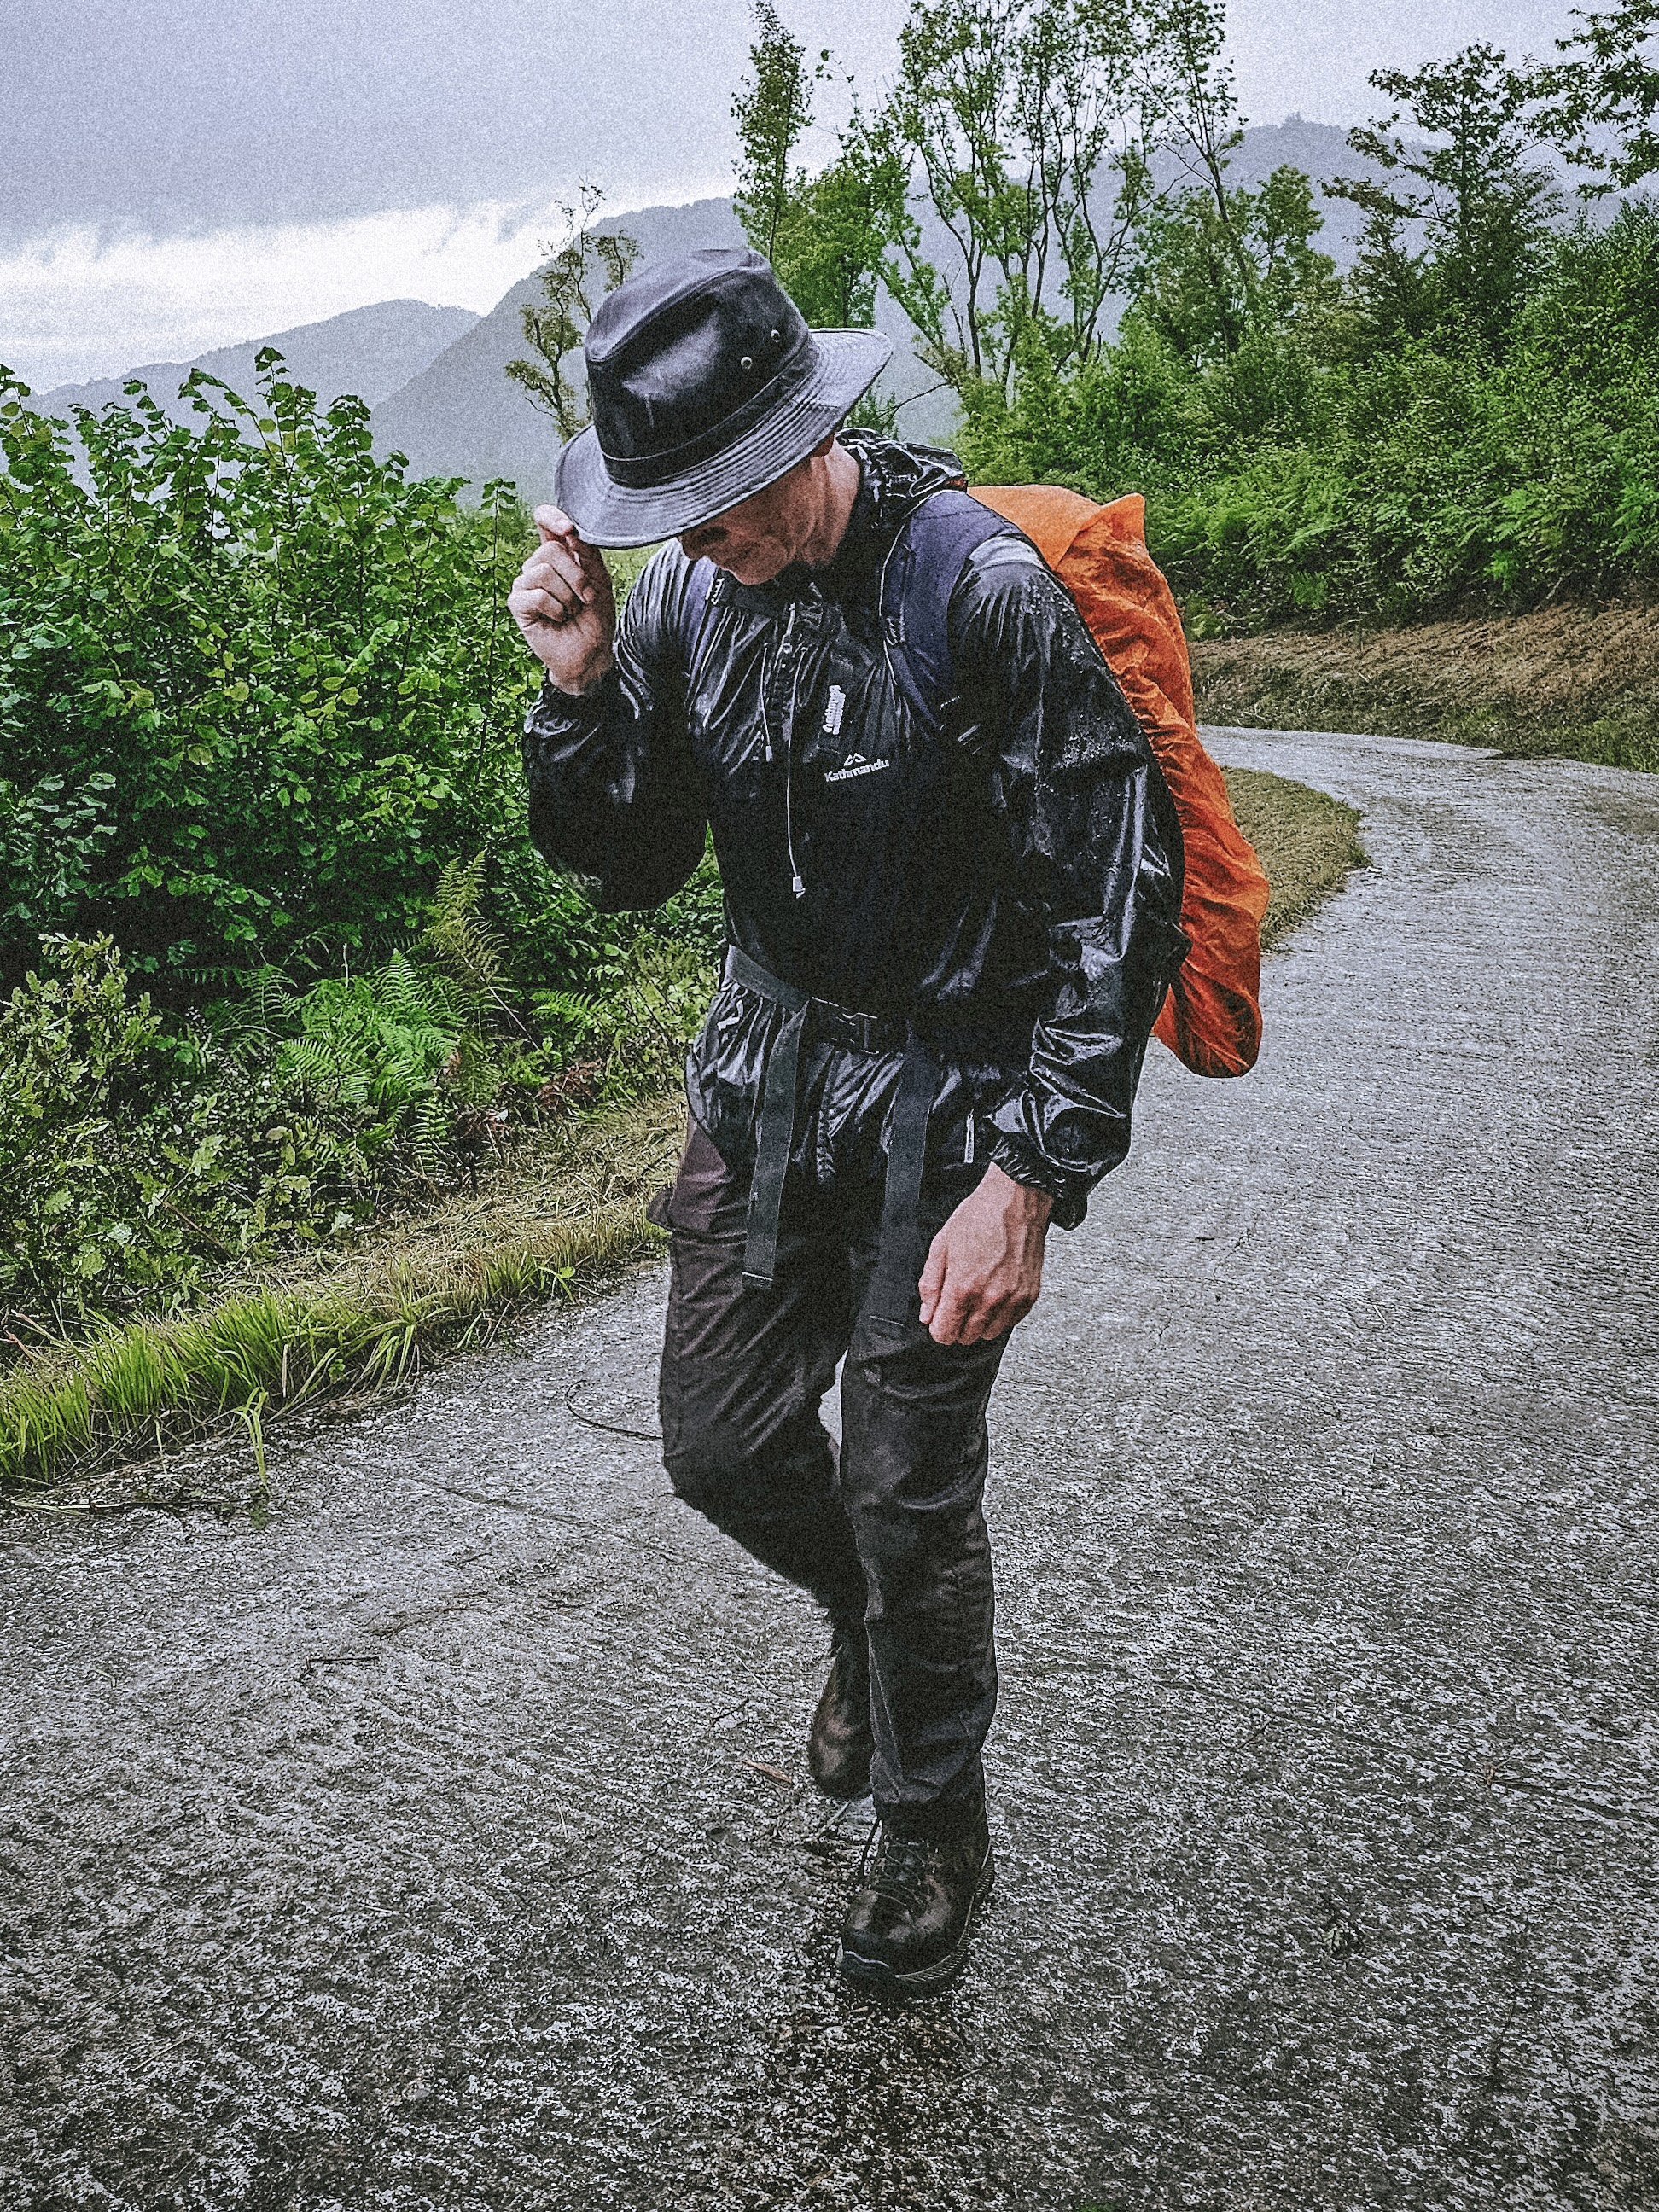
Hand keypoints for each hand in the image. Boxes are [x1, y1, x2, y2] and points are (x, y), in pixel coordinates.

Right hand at [508, 504, 616, 693]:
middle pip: (550, 550)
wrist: (590, 654)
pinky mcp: (517, 603)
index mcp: (558, 554)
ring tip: (572, 611)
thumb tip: (571, 532)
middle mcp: (538, 565)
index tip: (569, 530)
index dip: (552, 517)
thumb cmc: (595, 618)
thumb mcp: (600, 581)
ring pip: (543, 572)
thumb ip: (587, 554)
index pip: (544, 520)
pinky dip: (556, 609)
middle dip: (576, 576)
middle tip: (586, 597)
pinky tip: (558, 619)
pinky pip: (537, 595)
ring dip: (568, 596)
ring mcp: (525, 583)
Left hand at [918, 1163, 1051, 1346]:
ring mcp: (1013, 1299)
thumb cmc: (980, 1217)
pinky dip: (1000, 1314)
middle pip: (967, 1337)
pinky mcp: (1030, 1296)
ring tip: (978, 1295)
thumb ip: (930, 1285)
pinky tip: (995, 1292)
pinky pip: (1010, 1322)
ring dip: (980, 1322)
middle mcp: (991, 1298)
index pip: (945, 1334)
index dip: (938, 1326)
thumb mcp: (941, 1246)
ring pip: (990, 1334)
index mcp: (963, 1287)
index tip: (940, 1316)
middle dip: (957, 1323)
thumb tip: (926, 1313)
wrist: (1016, 1200)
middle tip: (958, 1300)